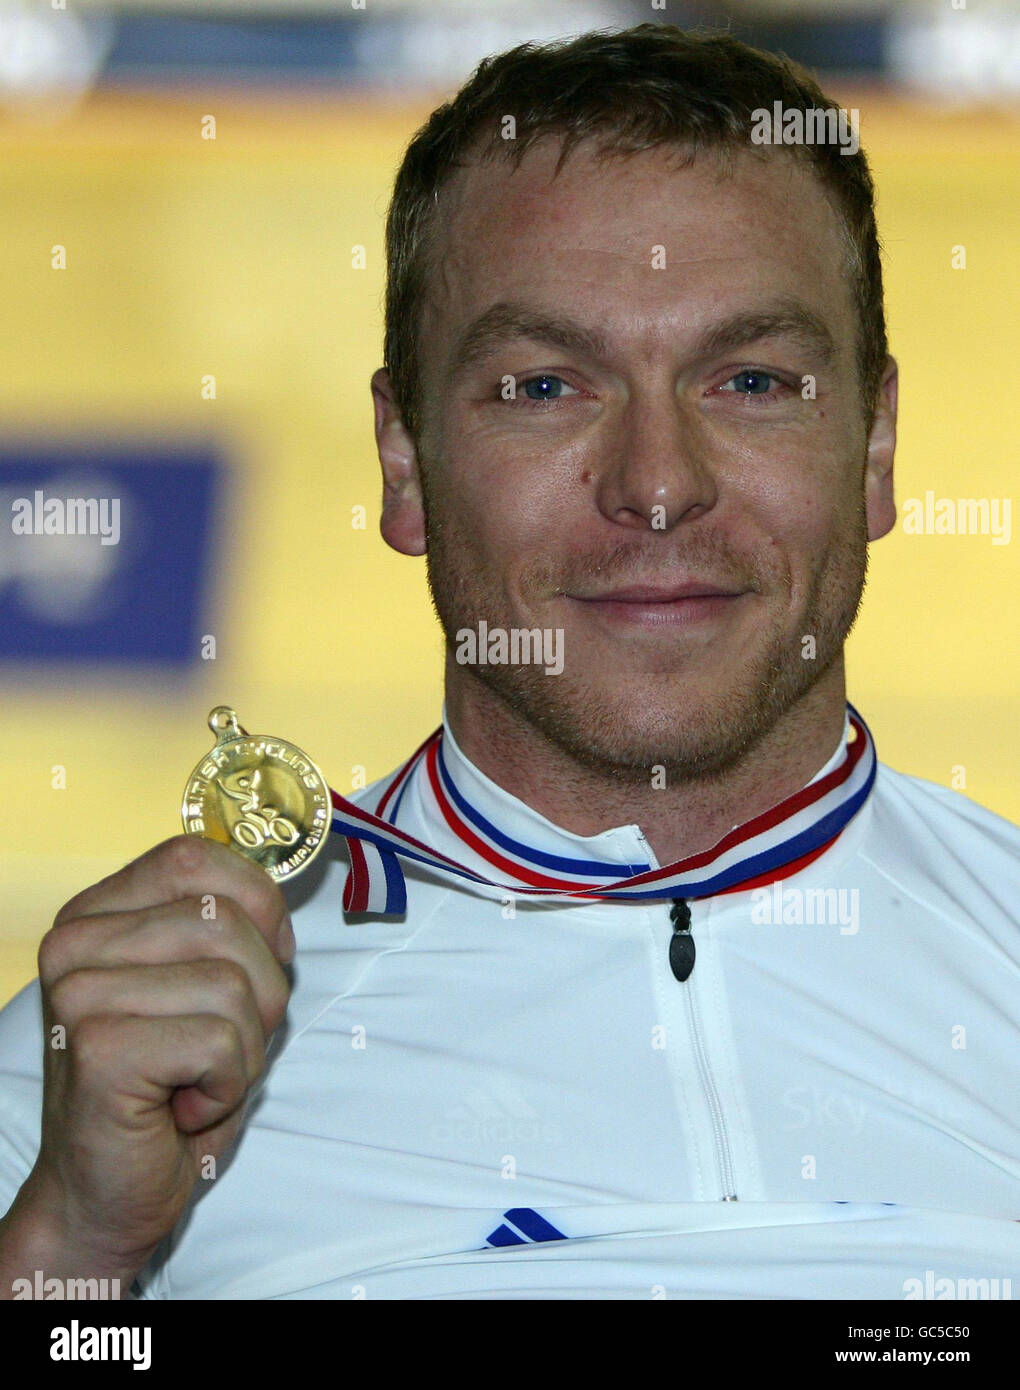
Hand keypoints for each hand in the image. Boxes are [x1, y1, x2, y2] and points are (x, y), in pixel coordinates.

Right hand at [13, 834, 292, 1286]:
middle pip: (228, 922)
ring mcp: (79, 992)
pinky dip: (226, 1084)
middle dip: (260, 995)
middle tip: (218, 1049)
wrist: (108, 1193)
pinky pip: (220, 1040)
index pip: (197, 857)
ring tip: (197, 1078)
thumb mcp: (208, 986)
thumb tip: (278, 892)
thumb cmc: (169, 1088)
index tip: (251, 970)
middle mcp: (75, 942)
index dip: (255, 907)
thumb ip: (230, 927)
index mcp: (97, 912)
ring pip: (233, 982)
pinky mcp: (96, 1047)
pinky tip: (183, 1106)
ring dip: (244, 1048)